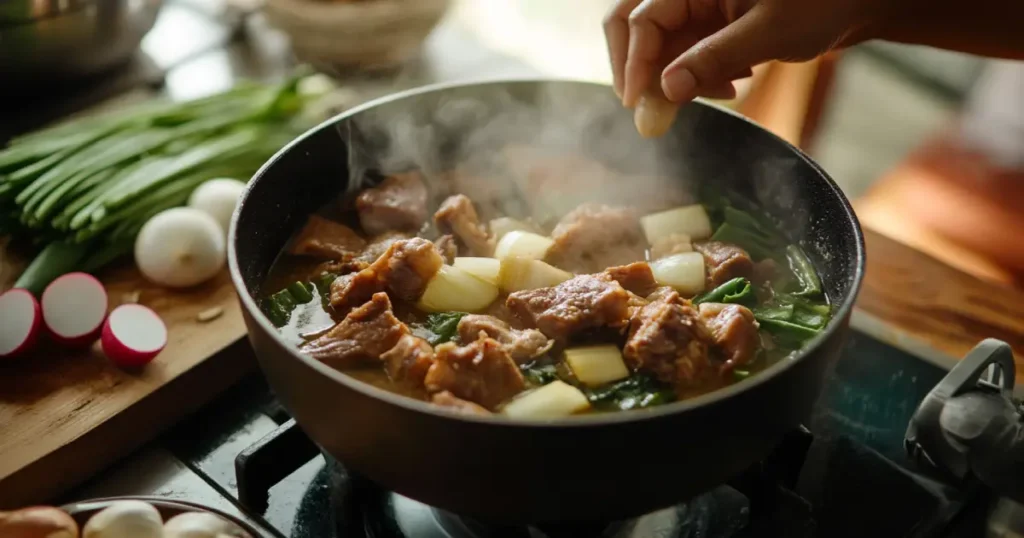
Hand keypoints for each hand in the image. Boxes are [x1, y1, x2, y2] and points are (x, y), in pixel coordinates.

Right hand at [604, 0, 887, 106]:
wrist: (857, 2)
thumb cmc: (822, 3)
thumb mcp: (768, 33)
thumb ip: (713, 59)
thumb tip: (665, 92)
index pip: (642, 19)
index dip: (635, 64)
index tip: (637, 105)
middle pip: (632, 25)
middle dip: (638, 70)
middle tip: (647, 112)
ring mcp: (698, 7)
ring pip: (658, 46)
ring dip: (674, 78)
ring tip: (723, 92)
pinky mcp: (709, 25)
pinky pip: (683, 53)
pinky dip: (696, 75)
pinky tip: (732, 83)